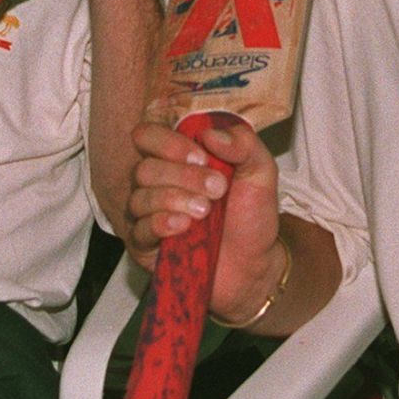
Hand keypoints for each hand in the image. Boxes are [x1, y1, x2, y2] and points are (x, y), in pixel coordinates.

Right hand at [127, 117, 285, 318]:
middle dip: (183, 176)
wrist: (254, 264)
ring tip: (205, 211)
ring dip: (174, 199)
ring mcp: (148, 215)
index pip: (148, 137)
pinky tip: (183, 226)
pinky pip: (138, 229)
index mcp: (177, 159)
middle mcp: (157, 184)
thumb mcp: (261, 173)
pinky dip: (160, 223)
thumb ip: (244, 145)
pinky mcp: (145, 245)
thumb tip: (210, 134)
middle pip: (145, 168)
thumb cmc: (251, 217)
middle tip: (217, 189)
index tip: (201, 157)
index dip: (168, 143)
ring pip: (140, 197)